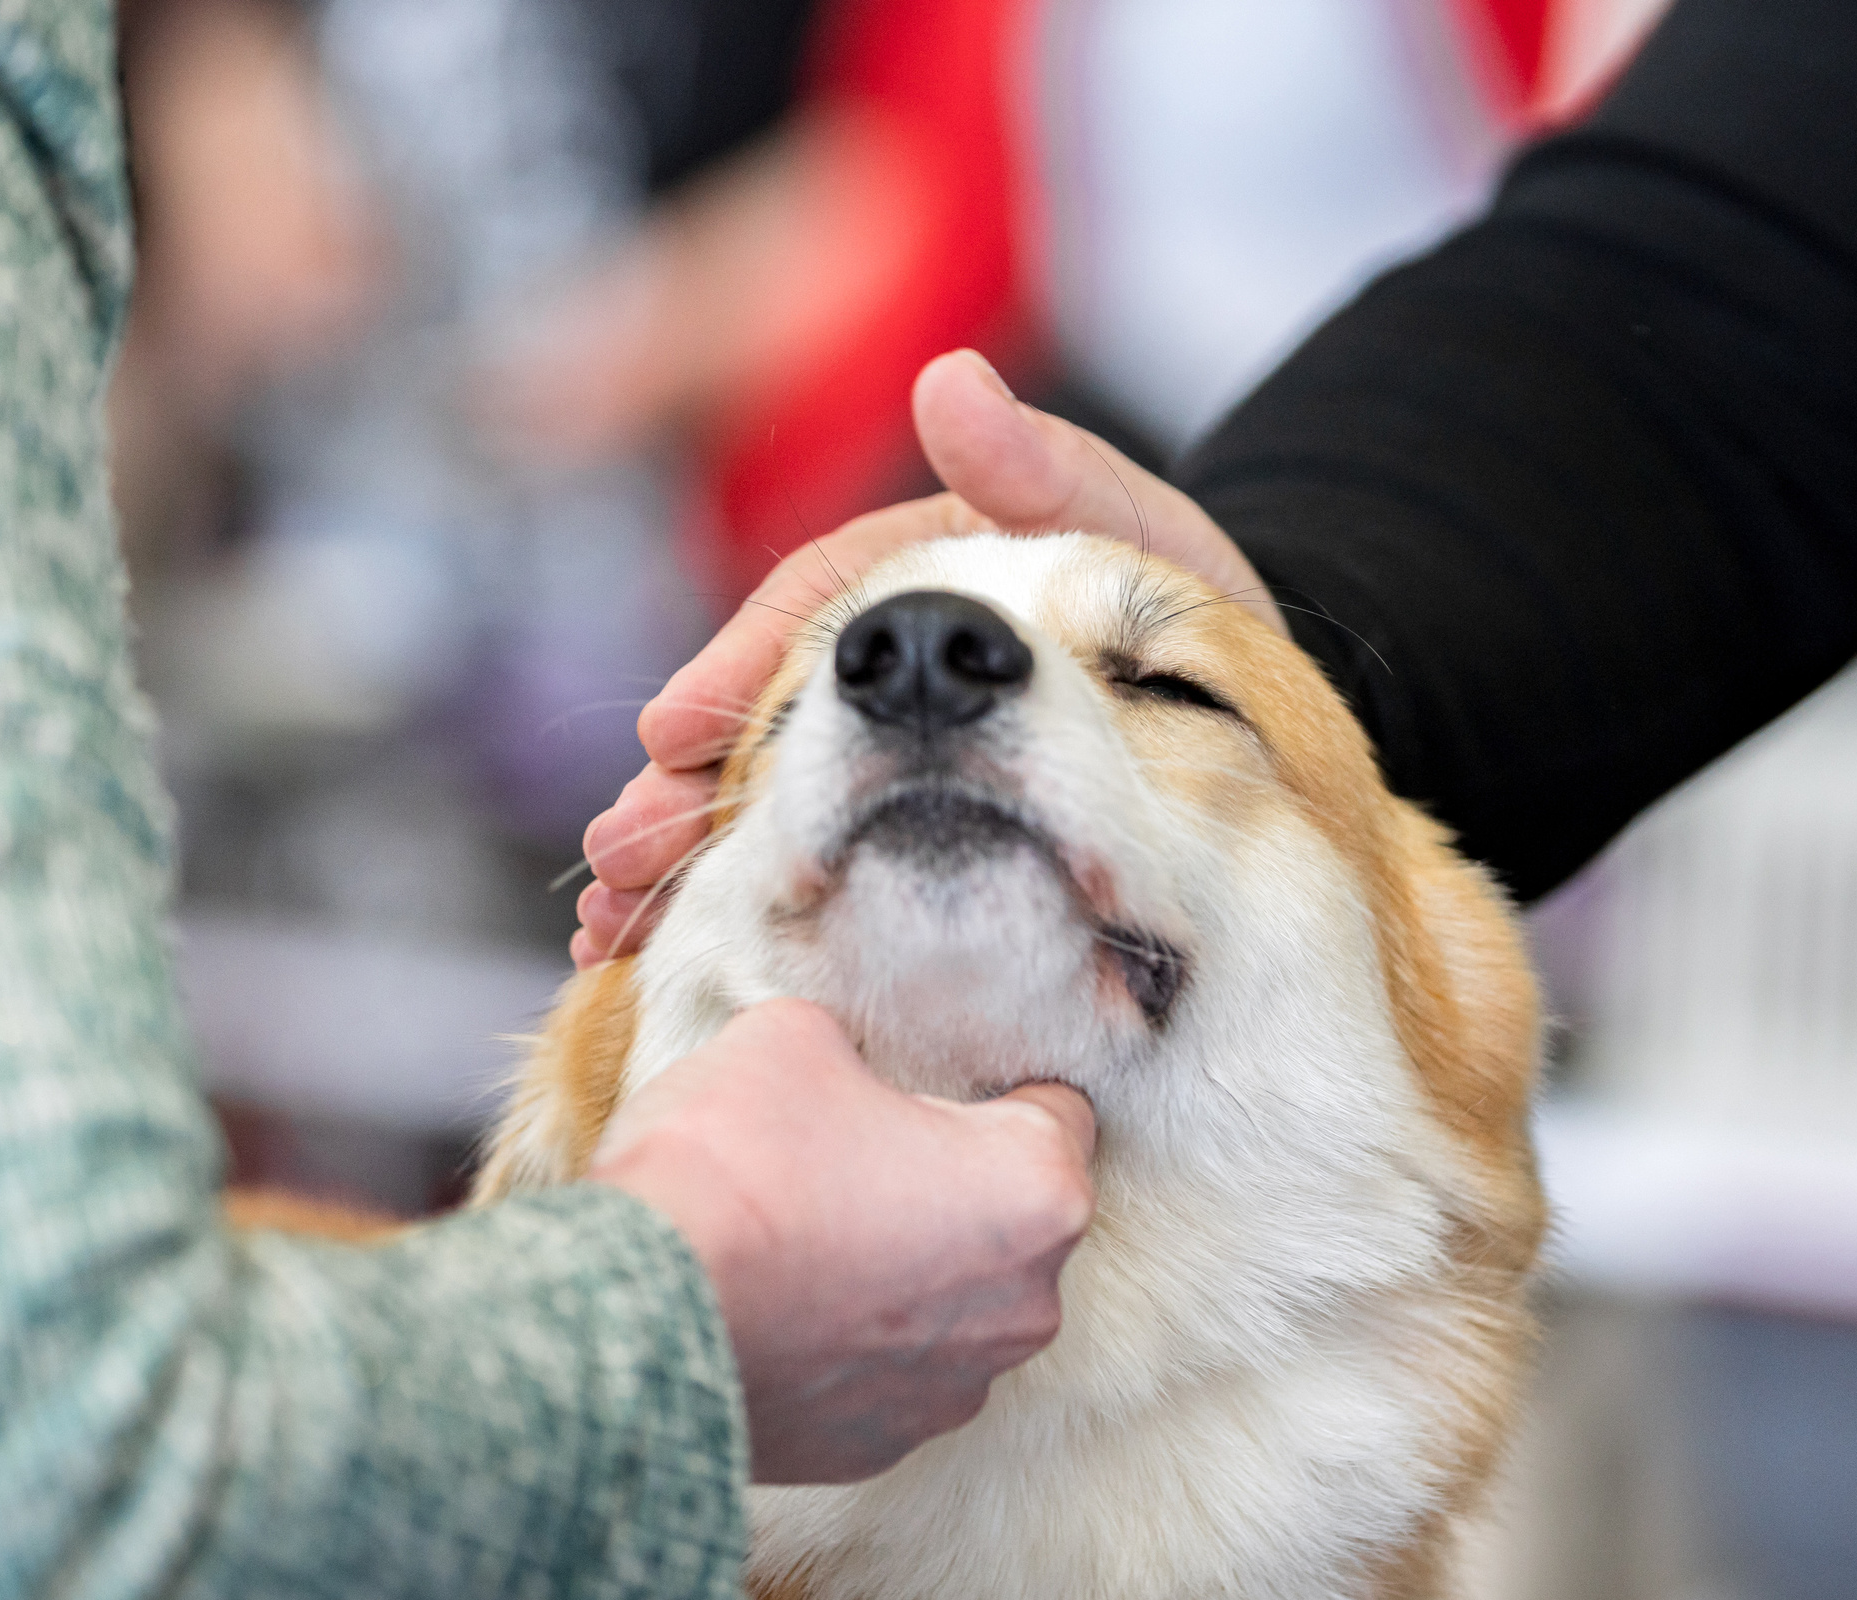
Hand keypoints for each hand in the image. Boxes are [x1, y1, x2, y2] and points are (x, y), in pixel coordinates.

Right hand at [571, 349, 1275, 964]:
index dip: (734, 673)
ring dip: (686, 862)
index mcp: (913, 578)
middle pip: (762, 724)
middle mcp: (878, 661)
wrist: (1242, 697)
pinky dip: (739, 903)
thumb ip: (1046, 467)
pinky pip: (811, 860)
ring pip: (767, 803)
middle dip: (683, 792)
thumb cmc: (1180, 600)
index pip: (804, 619)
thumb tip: (951, 383)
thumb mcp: (1128, 528)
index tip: (672, 732)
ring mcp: (883, 742)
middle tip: (624, 852)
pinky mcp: (900, 817)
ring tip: (614, 930)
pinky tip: (665, 959)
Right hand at [589, 1001, 1096, 1483]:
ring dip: (899, 1269)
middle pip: (1008, 1219)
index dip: (992, 1086)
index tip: (934, 1083)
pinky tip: (778, 1304)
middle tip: (853, 1151)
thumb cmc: (732, 1167)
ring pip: (949, 1303)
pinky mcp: (877, 1447)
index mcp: (1038, 1194)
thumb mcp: (795, 1036)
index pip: (1059, 1114)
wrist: (631, 1319)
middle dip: (946, 1183)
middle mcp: (1024, 1308)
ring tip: (804, 1232)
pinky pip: (882, 1373)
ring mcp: (953, 1391)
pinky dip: (845, 1341)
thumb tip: (842, 1067)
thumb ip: (854, 1046)